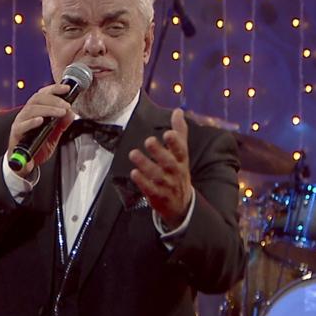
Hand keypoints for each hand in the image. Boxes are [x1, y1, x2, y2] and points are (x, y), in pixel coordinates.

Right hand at [8, 84, 74, 177]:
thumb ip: (62, 124)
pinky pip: (22, 126)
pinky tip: (41, 120)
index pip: (43, 94)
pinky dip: (32, 122)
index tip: (67, 88)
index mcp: (35, 111)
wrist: (25, 164)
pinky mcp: (16, 134)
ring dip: (48, 109)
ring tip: (60, 113)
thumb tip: (71, 113)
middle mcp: (26, 114)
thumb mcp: (54, 135)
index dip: (54, 89)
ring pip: (31, 109)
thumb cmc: (37, 146)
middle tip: (66, 106)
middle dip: (54, 100)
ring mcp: (20, 123)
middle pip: (36, 98)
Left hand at [128, 108, 192, 229]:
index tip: (168, 133)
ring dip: (145, 164)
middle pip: (168, 162)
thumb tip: (178, 111)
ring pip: (156, 175)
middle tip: (149, 140)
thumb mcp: (181, 153)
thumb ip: (179, 132)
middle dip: (159, 152)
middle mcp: (175, 172)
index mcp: (181, 160)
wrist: (181, 204)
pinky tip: (134, 173)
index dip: (175, 142)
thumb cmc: (178, 172)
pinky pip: (150, 189)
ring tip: (133, 153)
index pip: (181, 150)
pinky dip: (142, 182)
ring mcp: (167, 185)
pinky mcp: (157, 196)